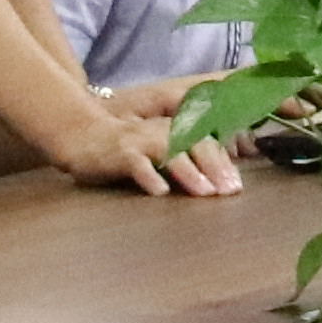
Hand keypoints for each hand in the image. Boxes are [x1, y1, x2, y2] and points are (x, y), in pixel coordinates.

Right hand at [104, 76, 247, 196]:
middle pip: (196, 144)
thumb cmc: (129, 150)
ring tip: (205, 192)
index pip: (208, 143)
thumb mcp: (160, 150)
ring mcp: (142, 140)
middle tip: (229, 191)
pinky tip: (160, 192)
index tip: (237, 187)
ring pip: (171, 152)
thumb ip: (186, 161)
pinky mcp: (121, 152)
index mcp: (176, 130)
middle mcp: (163, 131)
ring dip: (190, 173)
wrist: (84, 136)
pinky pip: (137, 164)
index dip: (225, 164)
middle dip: (216, 167)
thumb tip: (218, 183)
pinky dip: (150, 177)